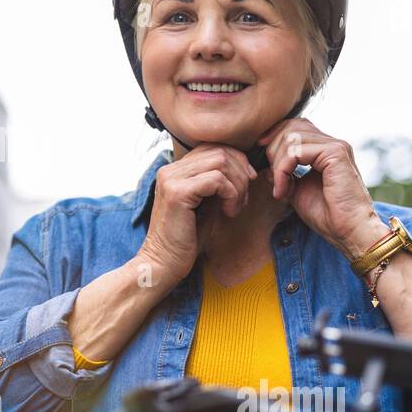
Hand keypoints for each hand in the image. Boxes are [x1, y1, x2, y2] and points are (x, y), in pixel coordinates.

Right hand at [138, 142, 258, 284]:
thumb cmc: (186, 238)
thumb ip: (217, 184)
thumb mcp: (206, 204)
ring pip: (221, 162)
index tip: (247, 182)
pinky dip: (231, 195)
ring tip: (234, 208)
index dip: (236, 160)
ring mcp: (172, 179)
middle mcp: (170, 169)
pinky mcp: (178, 193)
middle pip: (219, 151)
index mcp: (174, 170)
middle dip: (241, 173)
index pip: (212, 147)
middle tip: (242, 200)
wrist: (164, 263)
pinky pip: (217, 180)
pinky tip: (228, 212)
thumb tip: (244, 168)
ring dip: (238, 186)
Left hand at [256, 118, 387, 260]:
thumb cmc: (327, 215)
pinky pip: (296, 151)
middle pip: (291, 127)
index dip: (274, 136)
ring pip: (291, 137)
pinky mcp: (335, 153)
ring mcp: (335, 146)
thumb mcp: (297, 190)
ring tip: (279, 187)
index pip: (295, 127)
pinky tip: (284, 188)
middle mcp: (332, 144)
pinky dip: (283, 169)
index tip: (259, 152)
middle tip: (270, 177)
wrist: (348, 231)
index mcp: (326, 150)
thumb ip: (284, 174)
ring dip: (277, 163)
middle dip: (272, 149)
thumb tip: (264, 164)